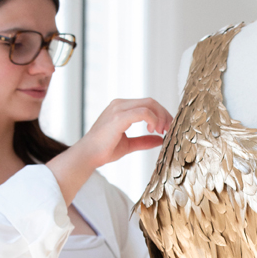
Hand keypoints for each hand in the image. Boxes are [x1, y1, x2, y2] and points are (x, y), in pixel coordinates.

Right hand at [47, 97, 171, 204]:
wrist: (88, 155)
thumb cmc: (103, 150)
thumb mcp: (129, 144)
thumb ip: (144, 140)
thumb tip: (160, 140)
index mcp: (121, 108)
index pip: (147, 104)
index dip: (161, 114)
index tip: (166, 128)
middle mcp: (120, 104)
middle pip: (151, 101)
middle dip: (164, 114)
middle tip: (168, 129)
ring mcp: (119, 109)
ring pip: (149, 104)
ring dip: (161, 117)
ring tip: (161, 131)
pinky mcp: (119, 117)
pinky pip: (143, 112)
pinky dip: (153, 119)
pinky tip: (153, 130)